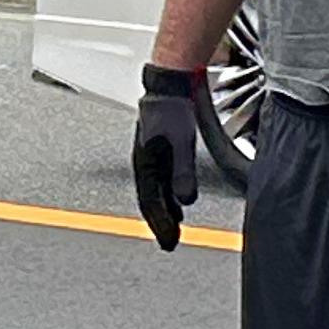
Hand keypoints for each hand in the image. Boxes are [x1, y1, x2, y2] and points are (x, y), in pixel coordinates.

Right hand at [132, 65, 209, 251]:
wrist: (169, 84)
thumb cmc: (172, 108)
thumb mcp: (181, 142)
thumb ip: (183, 172)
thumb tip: (185, 200)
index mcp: (145, 162)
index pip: (151, 202)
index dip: (161, 224)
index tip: (170, 242)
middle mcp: (143, 162)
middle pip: (150, 201)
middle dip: (160, 224)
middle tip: (169, 243)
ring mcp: (149, 158)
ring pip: (155, 193)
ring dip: (164, 212)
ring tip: (173, 230)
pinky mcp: (158, 152)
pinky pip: (160, 182)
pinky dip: (168, 197)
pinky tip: (177, 204)